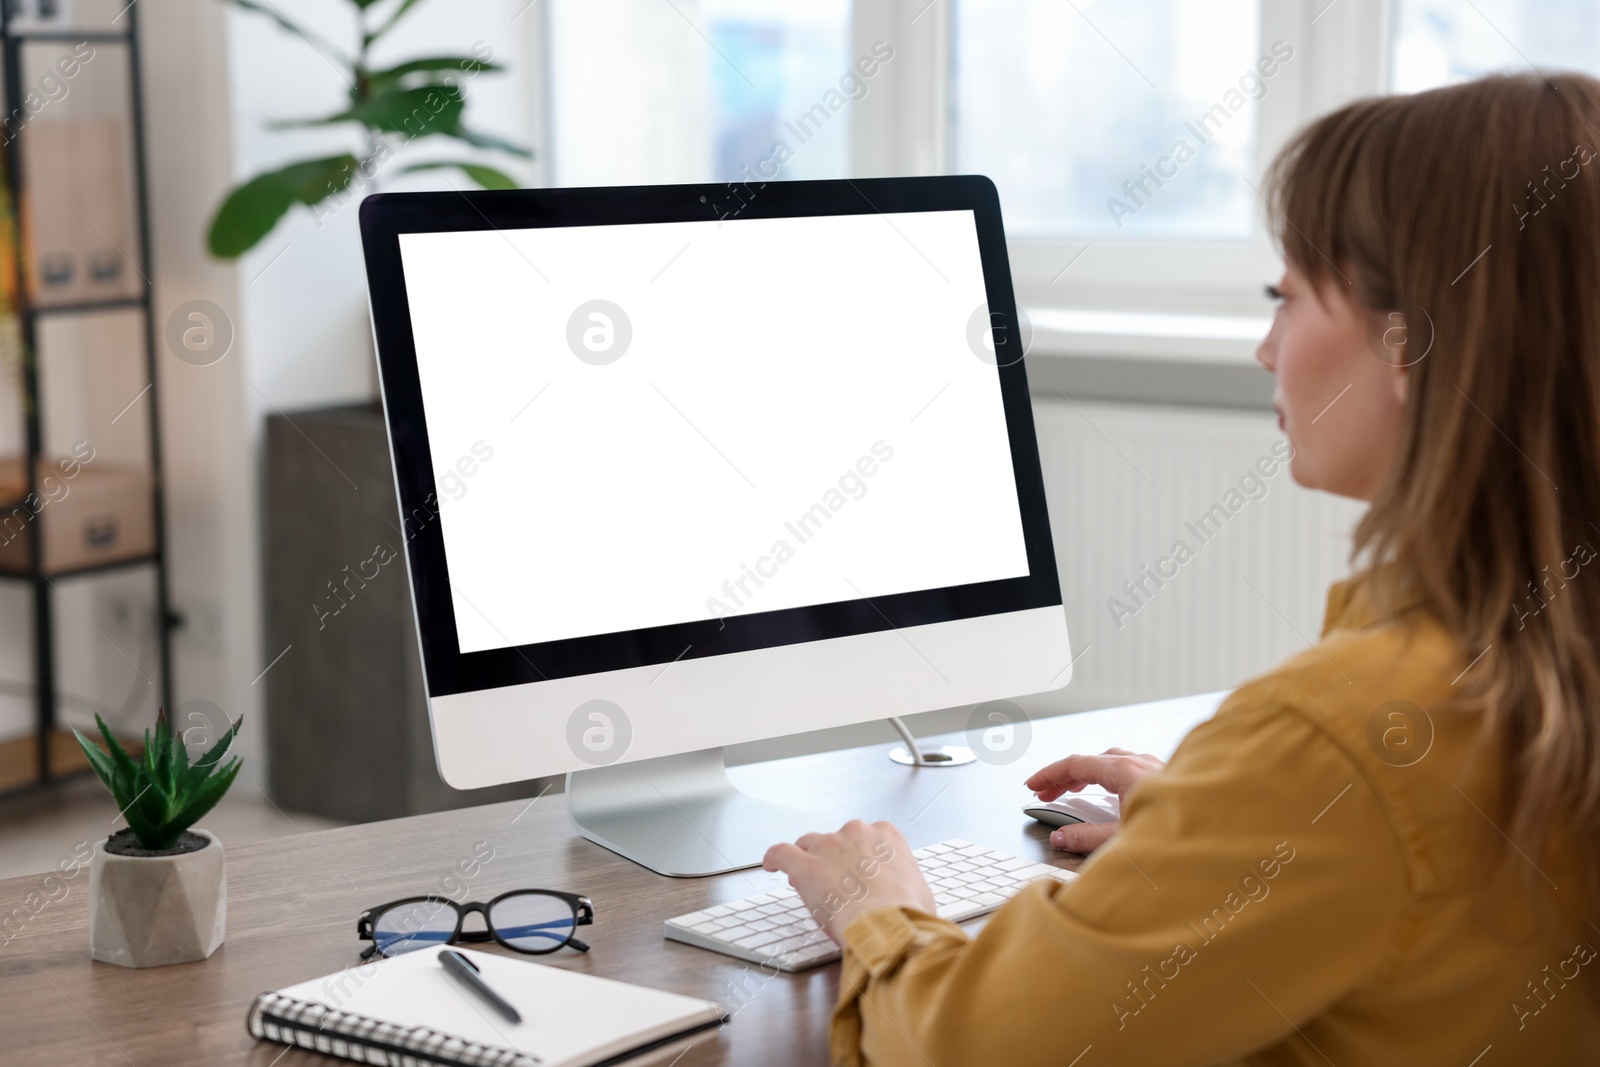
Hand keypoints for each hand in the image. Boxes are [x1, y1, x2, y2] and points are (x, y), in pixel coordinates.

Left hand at [762, 820, 934, 943]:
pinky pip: (781, 853)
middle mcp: (857, 833)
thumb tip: (907, 895)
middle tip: (831, 881)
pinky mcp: (805, 865)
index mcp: (886, 836)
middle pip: (836, 840)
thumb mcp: (919, 891)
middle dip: (831, 858)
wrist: (888, 925)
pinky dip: (773, 857)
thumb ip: (906, 883)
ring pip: (808, 843)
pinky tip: (770, 865)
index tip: (854, 870)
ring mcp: (829, 846)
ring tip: (803, 877)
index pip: (866, 837)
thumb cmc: (906, 913)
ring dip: (806, 858)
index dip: (856, 856)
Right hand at [1024, 747, 1165, 853]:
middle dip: (1064, 776)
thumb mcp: (1121, 840)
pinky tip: (1111, 792)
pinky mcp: (1168, 777)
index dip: (1049, 774)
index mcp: (1123, 770)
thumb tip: (1060, 837)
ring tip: (1073, 790)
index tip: (1032, 784)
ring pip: (1111, 760)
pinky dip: (1108, 776)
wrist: (1223, 828)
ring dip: (1087, 774)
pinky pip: (1128, 767)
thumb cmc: (1177, 831)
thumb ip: (1086, 838)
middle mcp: (1139, 762)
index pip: (1075, 763)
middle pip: (1091, 760)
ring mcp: (1155, 766)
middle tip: (1045, 792)